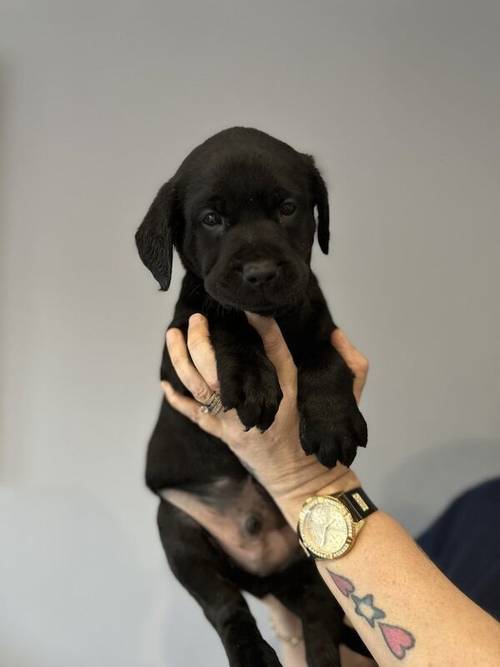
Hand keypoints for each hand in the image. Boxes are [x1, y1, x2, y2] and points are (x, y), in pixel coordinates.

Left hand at [162, 313, 366, 524]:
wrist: (305, 482)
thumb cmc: (322, 438)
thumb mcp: (347, 402)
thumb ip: (353, 367)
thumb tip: (338, 333)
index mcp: (287, 391)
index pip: (273, 351)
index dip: (262, 326)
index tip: (249, 307)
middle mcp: (256, 404)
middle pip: (218, 367)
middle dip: (201, 339)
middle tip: (197, 318)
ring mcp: (235, 421)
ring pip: (199, 386)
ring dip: (181, 359)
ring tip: (172, 335)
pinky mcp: (224, 435)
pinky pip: (194, 415)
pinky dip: (177, 399)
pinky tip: (164, 383)